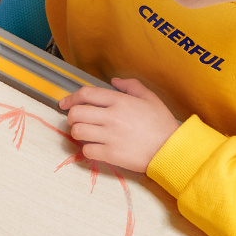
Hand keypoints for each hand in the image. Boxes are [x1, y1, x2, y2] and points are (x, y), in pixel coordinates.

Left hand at [64, 79, 179, 176]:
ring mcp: (110, 136)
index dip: (71, 97)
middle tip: (76, 120)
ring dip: (77, 133)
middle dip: (71, 116)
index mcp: (120, 101)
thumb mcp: (150, 98)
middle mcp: (112, 117)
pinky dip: (87, 149)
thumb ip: (131, 86)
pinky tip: (94, 147)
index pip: (86, 94)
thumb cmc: (162, 124)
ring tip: (84, 134)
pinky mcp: (111, 154)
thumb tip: (114, 81)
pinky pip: (86, 151)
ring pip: (77, 132)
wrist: (171, 149)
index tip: (65, 103)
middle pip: (76, 113)